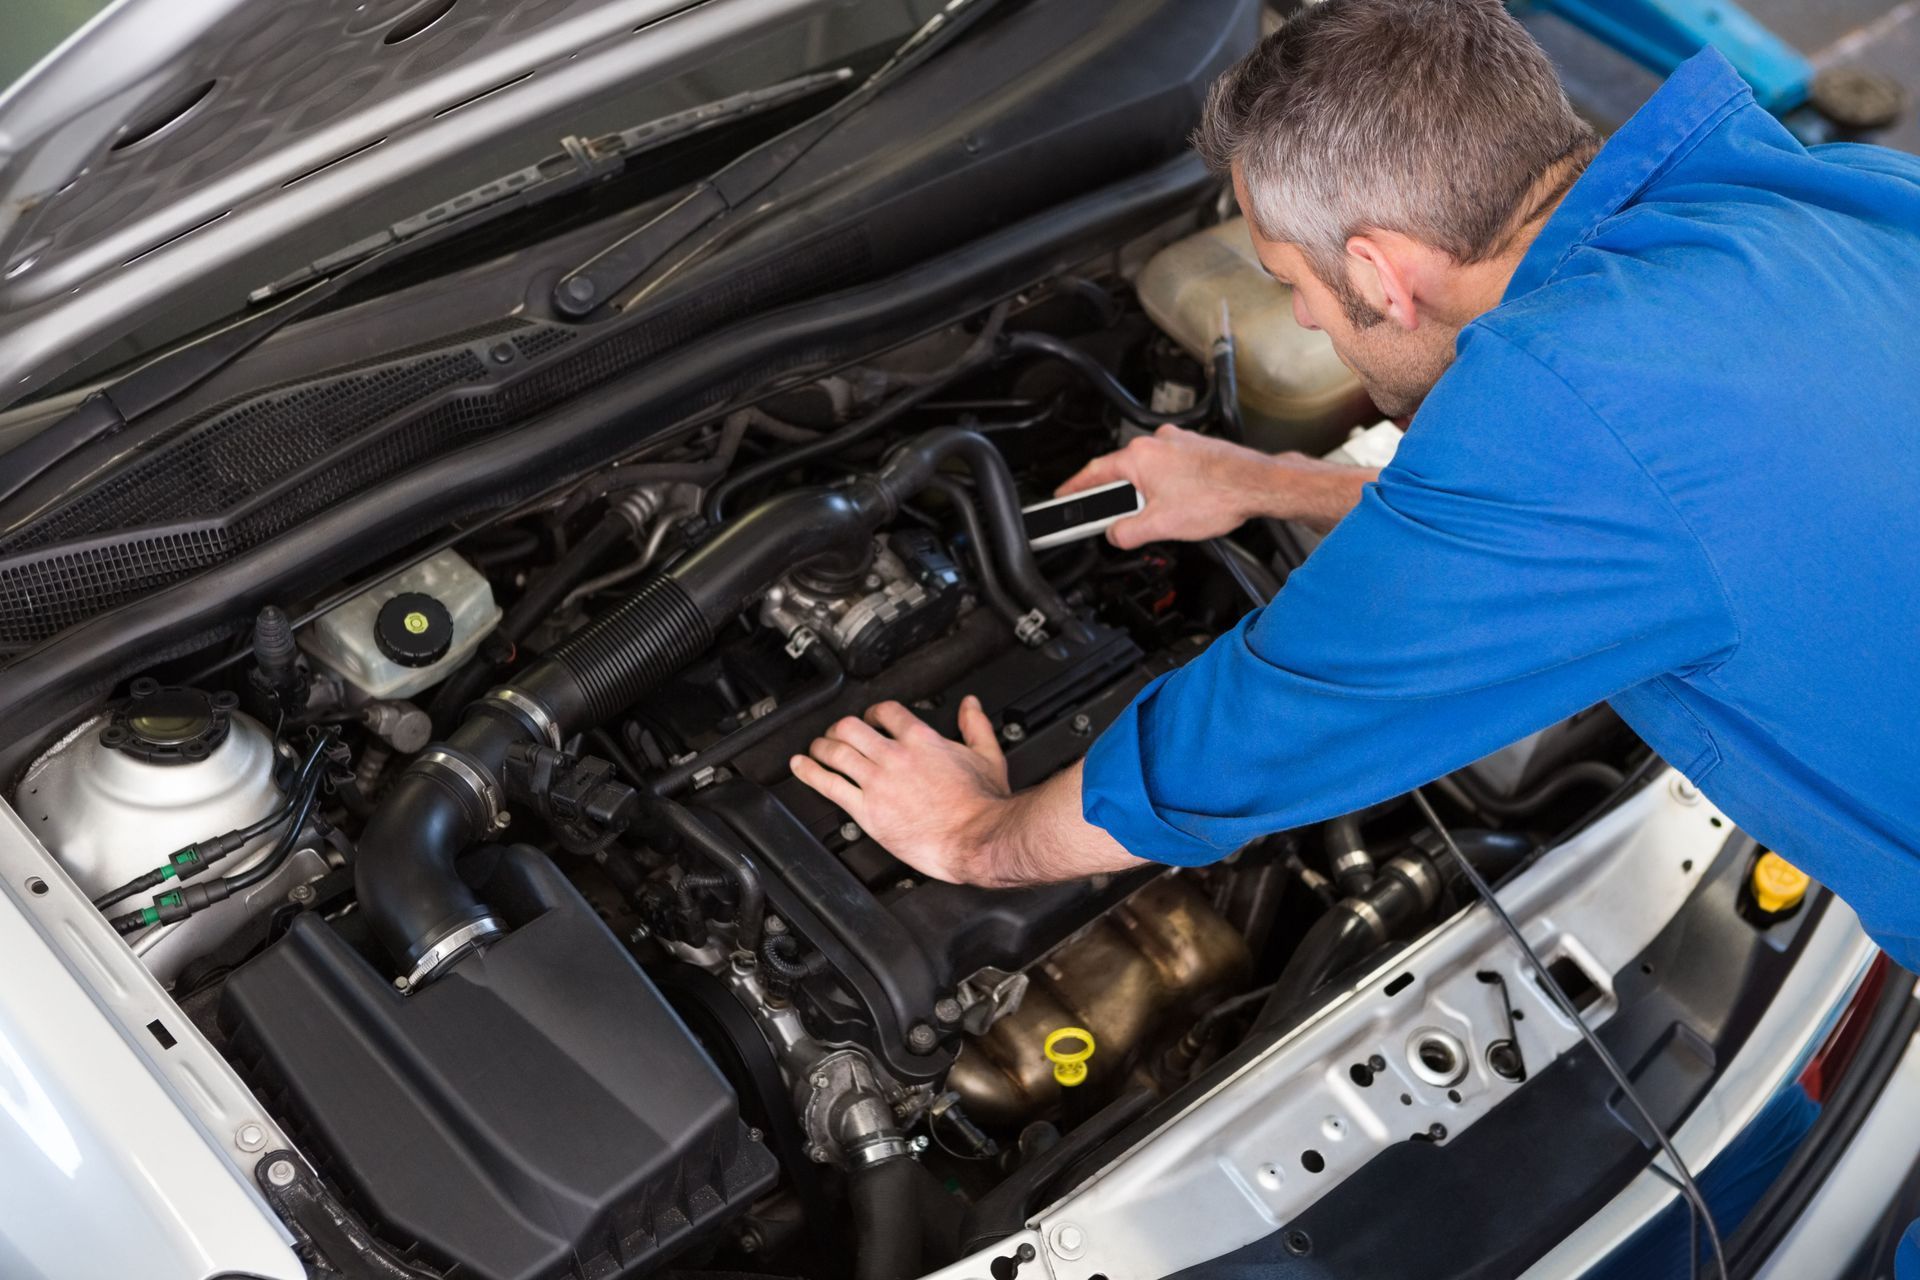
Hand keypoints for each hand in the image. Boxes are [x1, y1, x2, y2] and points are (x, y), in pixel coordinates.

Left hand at [790, 696, 1012, 884]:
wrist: (977, 839)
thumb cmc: (983, 806)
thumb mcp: (988, 756)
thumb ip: (976, 726)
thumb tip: (970, 706)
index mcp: (922, 740)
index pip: (886, 712)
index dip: (873, 712)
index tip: (870, 719)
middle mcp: (895, 756)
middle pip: (852, 727)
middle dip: (839, 728)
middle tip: (836, 734)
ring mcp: (878, 782)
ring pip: (836, 751)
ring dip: (821, 746)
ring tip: (816, 749)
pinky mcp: (867, 810)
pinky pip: (829, 784)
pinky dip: (809, 772)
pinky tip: (801, 766)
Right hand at [1058, 425, 1375, 542]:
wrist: (1258, 485)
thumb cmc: (1218, 495)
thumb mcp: (1160, 525)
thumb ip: (1126, 532)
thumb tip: (1115, 534)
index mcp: (1139, 456)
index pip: (1093, 473)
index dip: (1074, 488)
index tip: (1063, 497)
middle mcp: (1156, 442)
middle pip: (1122, 473)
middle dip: (1118, 499)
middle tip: (1117, 521)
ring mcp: (1177, 443)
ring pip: (1148, 472)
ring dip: (1146, 494)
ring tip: (1162, 516)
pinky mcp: (1195, 449)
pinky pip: (1169, 469)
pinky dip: (1167, 487)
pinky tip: (1182, 504)